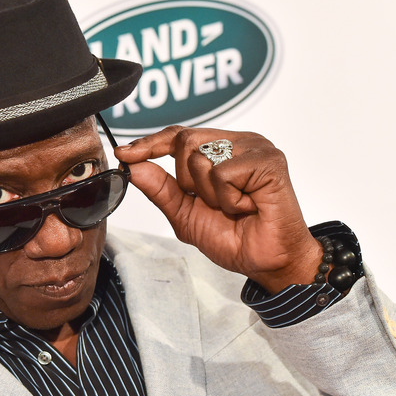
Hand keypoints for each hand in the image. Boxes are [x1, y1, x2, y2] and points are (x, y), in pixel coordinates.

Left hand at [115, 126, 321, 292]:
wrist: (265, 262)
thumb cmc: (233, 237)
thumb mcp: (184, 213)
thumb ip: (159, 188)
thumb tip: (132, 164)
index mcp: (221, 148)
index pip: (178, 134)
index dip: (150, 143)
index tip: (125, 154)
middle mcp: (239, 141)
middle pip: (185, 140)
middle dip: (187, 181)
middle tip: (213, 203)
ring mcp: (256, 147)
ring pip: (201, 157)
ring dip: (210, 194)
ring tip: (234, 207)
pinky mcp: (269, 161)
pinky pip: (224, 173)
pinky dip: (228, 199)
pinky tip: (247, 207)